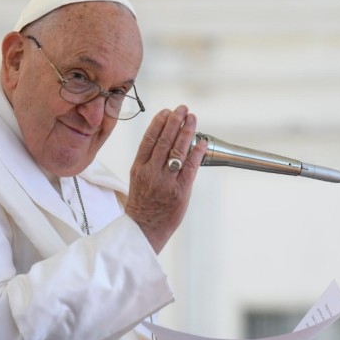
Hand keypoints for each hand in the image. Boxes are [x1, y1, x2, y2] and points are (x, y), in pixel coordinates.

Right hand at [125, 105, 206, 252]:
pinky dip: (196, 152)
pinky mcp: (180, 191)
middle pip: (164, 141)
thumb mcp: (138, 180)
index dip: (158, 123)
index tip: (166, 111)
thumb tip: (165, 142)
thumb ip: (149, 162)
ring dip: (186, 132)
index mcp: (138, 168)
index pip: (148, 140)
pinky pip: (190, 167)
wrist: (143, 230)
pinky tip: (201, 141)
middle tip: (182, 109)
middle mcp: (151, 172)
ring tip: (192, 119)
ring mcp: (165, 182)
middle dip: (174, 122)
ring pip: (177, 150)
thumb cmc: (142, 205)